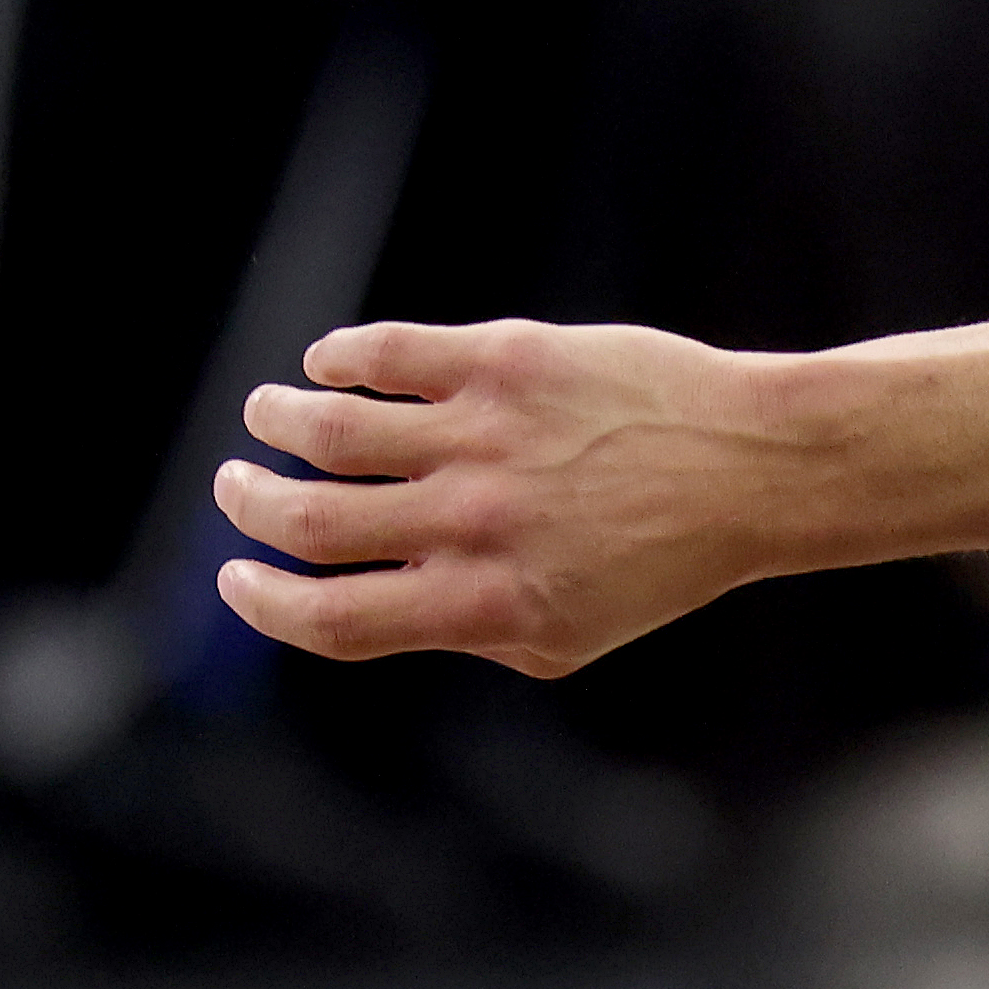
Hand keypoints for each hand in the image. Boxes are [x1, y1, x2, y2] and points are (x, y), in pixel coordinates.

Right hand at [214, 319, 775, 674]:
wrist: (752, 466)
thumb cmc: (658, 561)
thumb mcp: (563, 634)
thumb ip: (462, 630)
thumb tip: (367, 605)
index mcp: (484, 605)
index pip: (332, 617)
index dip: (262, 602)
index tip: (236, 577)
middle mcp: (476, 525)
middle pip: (311, 520)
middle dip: (250, 505)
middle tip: (236, 486)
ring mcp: (486, 438)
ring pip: (331, 428)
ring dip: (278, 421)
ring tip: (267, 415)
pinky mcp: (505, 360)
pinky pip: (387, 353)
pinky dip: (338, 358)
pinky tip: (326, 364)